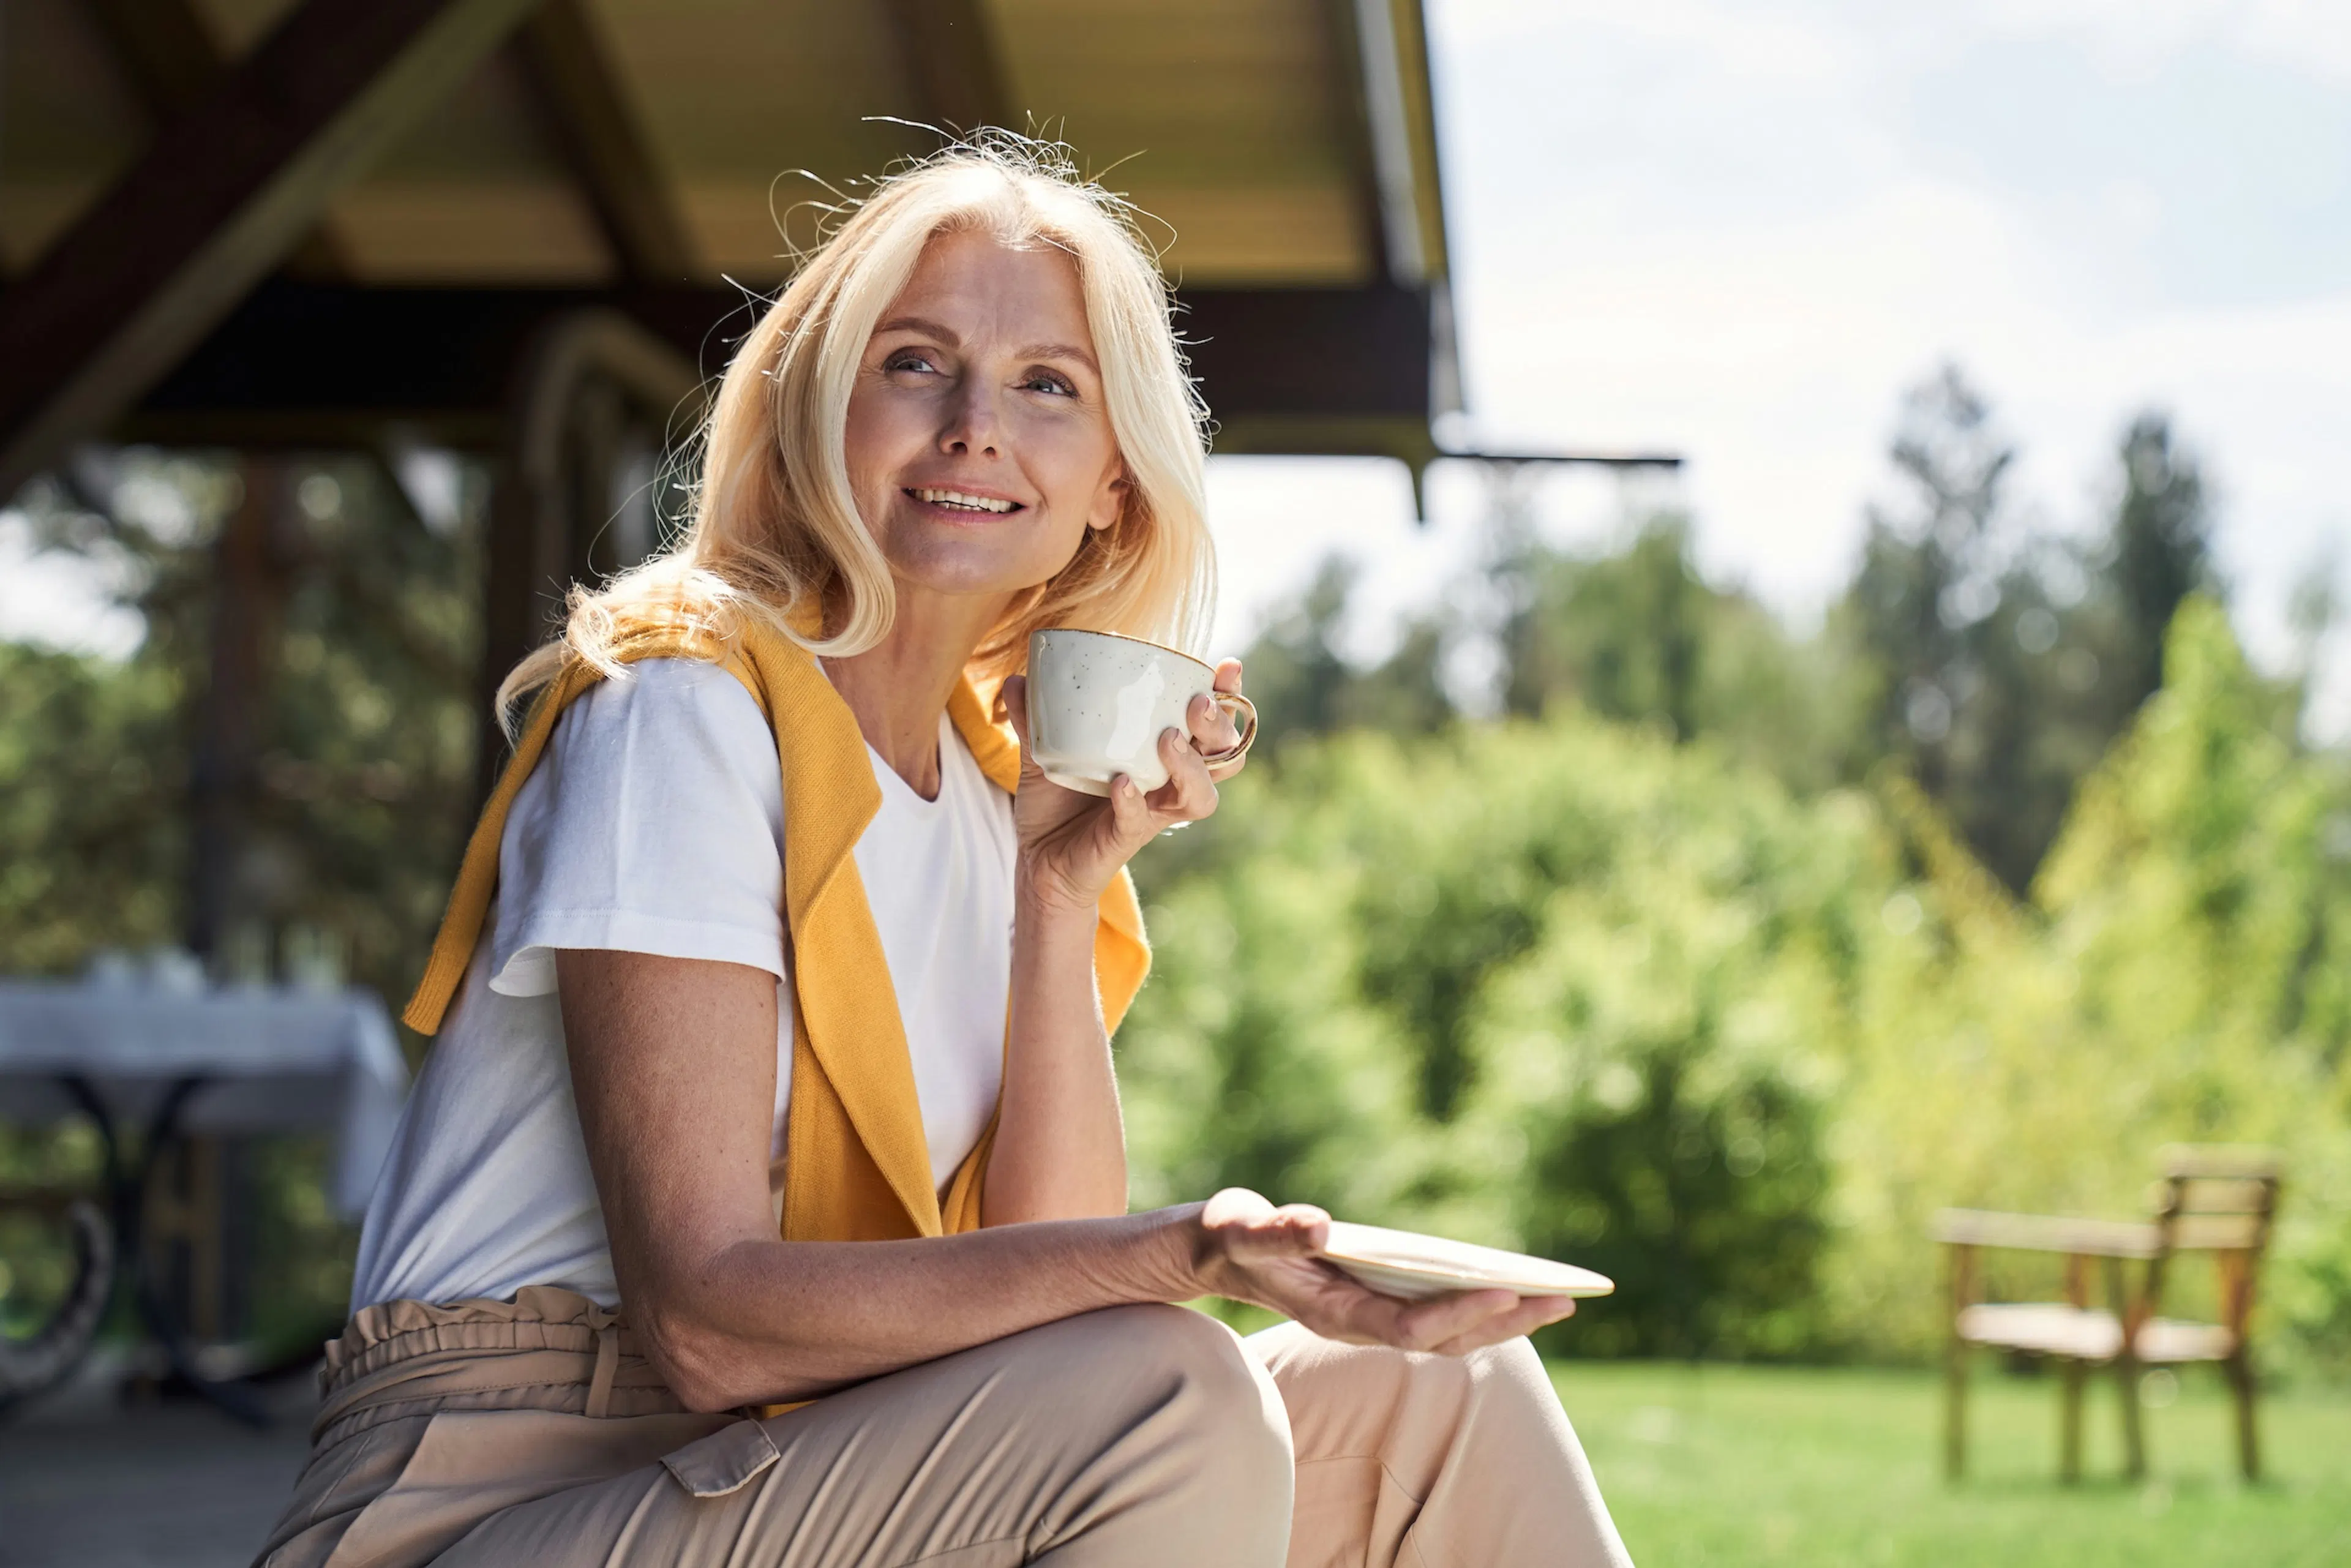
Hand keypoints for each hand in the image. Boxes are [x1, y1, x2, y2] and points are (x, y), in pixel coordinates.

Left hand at [1002, 658, 1247, 913]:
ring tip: (1169, 739)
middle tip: (1197, 704)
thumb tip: (1017, 678)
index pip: (1210, 726)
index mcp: (1161, 755)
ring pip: (1199, 796)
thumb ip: (1035, 718)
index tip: (1227, 668)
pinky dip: (1133, 801)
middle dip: (1219, 728)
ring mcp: (1151, 814)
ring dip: (1191, 766)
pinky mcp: (1125, 840)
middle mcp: (1167, 785)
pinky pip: (1139, 821)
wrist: (1037, 861)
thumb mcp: (1044, 752)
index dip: (1227, 699)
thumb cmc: (1057, 803)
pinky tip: (1122, 783)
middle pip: (1222, 757)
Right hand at [1184, 1189, 1574, 1355]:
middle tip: (1563, 1301)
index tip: (1506, 1290)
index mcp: (1336, 1313)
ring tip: (1556, 1301)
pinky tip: (1510, 1291)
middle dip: (1503, 1322)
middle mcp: (1359, 1325)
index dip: (1459, 1313)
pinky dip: (1478, 1307)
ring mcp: (1369, 1319)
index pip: (1410, 1328)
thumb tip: (1318, 1225)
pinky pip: (1439, 1316)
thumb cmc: (1228, 1234)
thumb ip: (1274, 1231)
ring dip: (1502, 1320)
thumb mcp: (1242, 1225)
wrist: (1210, 1254)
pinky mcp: (1375, 1305)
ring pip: (1448, 1335)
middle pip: (1444, 1340)